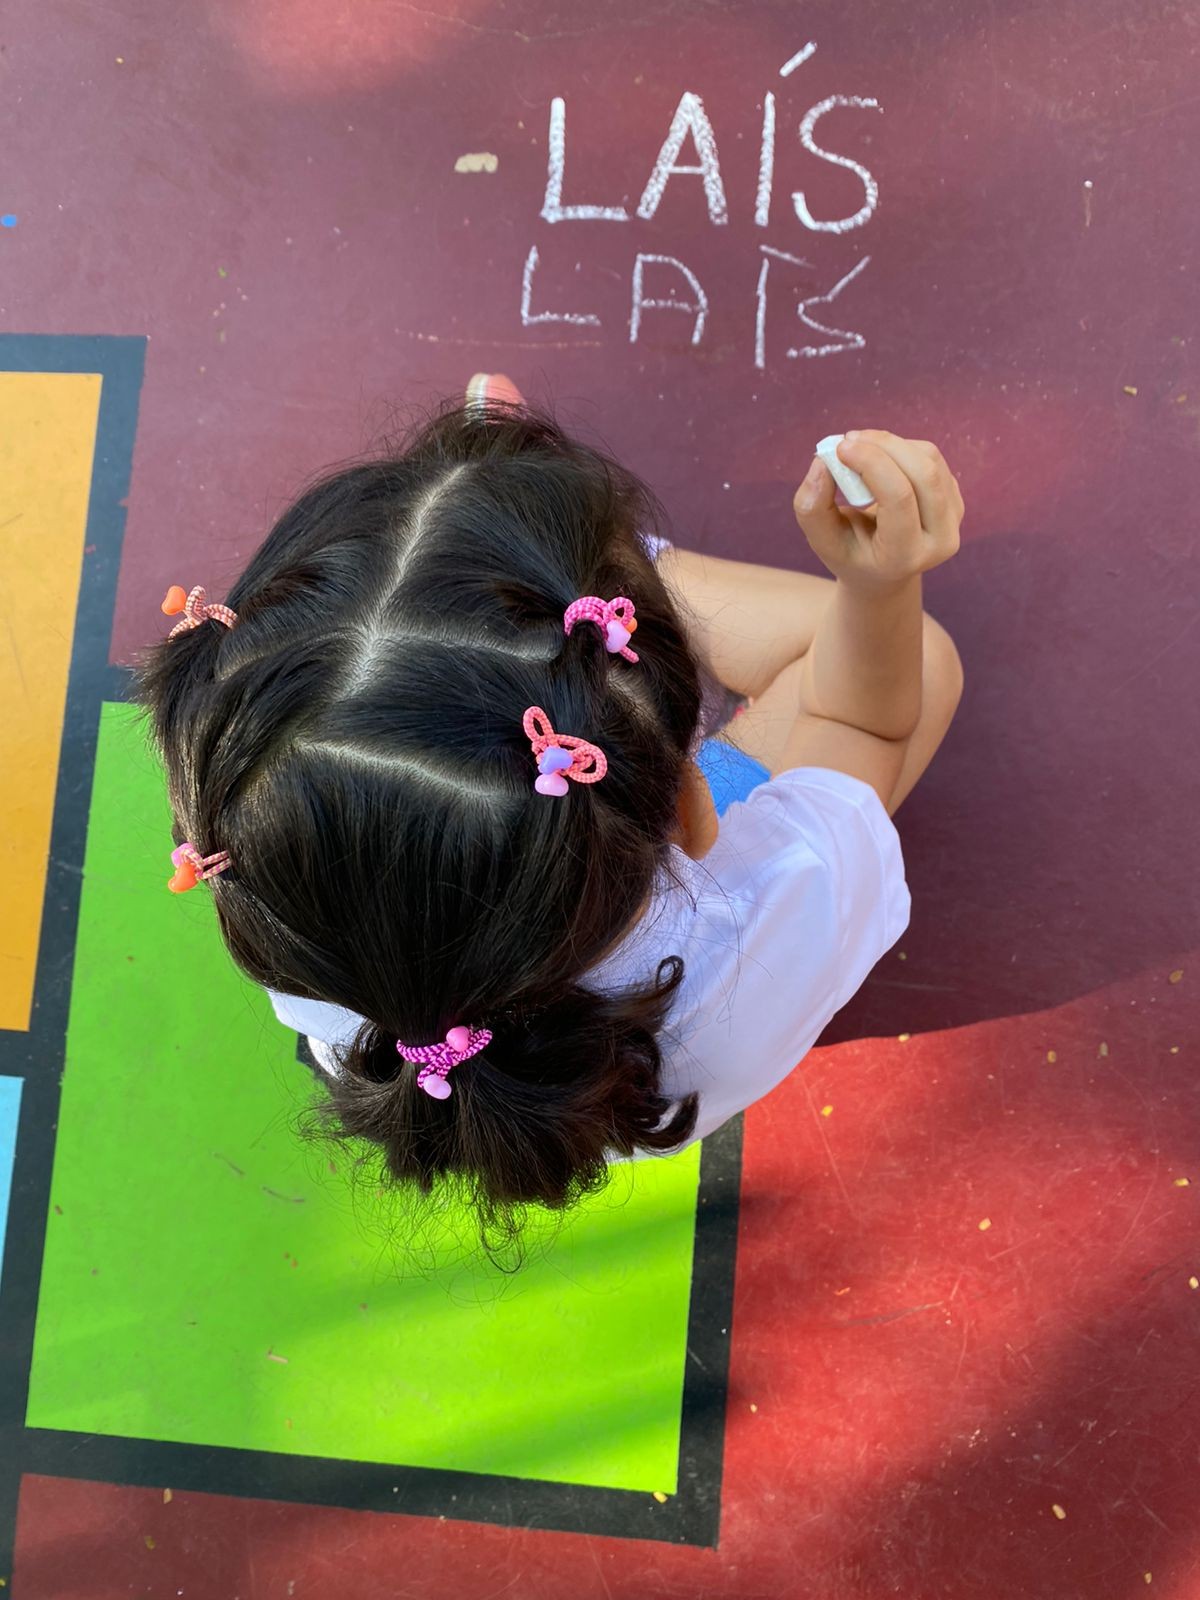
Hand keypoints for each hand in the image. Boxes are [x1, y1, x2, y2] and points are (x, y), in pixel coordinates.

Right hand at [793, 430, 963, 589]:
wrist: (883, 571)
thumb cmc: (849, 554)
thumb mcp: (822, 540)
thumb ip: (811, 506)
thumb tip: (822, 462)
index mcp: (905, 556)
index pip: (898, 498)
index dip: (871, 463)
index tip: (840, 447)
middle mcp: (940, 541)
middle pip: (923, 474)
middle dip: (884, 445)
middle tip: (849, 439)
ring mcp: (954, 520)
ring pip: (929, 459)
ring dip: (890, 443)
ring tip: (859, 449)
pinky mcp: (955, 499)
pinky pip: (931, 457)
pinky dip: (901, 448)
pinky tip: (879, 460)